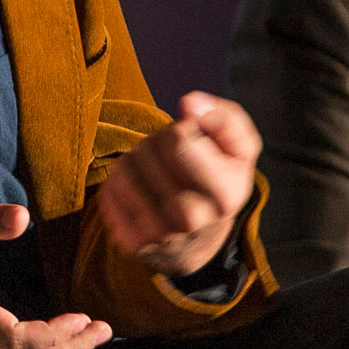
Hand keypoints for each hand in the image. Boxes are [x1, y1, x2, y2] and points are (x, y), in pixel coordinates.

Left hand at [97, 92, 258, 277]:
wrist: (200, 244)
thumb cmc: (219, 183)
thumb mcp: (240, 150)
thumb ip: (224, 118)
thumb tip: (189, 104)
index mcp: (223, 195)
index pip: (177, 139)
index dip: (182, 130)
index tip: (193, 142)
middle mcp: (190, 218)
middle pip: (148, 149)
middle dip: (158, 143)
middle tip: (173, 159)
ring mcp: (158, 233)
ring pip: (125, 165)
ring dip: (138, 160)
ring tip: (157, 173)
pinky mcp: (131, 241)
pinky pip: (108, 188)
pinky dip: (121, 182)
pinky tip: (142, 191)